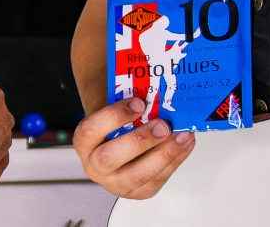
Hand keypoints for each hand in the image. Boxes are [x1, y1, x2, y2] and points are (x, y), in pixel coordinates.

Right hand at [72, 98, 194, 199]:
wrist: (118, 143)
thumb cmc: (117, 122)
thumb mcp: (115, 105)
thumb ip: (125, 95)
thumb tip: (151, 78)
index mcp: (85, 140)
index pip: (92, 129)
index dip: (114, 116)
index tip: (138, 103)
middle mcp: (95, 165)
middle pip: (111, 157)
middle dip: (140, 141)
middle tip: (163, 125)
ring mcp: (115, 182)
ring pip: (137, 175)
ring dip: (164, 154)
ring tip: (182, 135)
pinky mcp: (137, 191)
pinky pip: (156, 180)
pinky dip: (174, 161)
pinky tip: (184, 144)